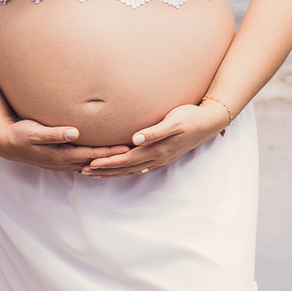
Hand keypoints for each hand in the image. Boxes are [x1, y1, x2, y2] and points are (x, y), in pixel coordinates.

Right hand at [0, 119, 130, 171]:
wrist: (6, 143)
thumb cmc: (20, 134)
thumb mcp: (34, 132)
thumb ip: (54, 133)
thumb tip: (73, 132)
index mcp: (61, 155)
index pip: (91, 155)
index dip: (109, 152)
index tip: (126, 148)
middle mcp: (64, 162)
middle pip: (95, 161)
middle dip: (113, 158)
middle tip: (134, 153)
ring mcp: (62, 162)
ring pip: (90, 163)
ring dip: (106, 161)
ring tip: (124, 157)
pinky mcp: (60, 159)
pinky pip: (83, 161)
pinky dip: (95, 160)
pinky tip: (104, 157)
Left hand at [83, 100, 229, 176]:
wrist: (209, 122)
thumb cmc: (189, 117)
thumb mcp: (173, 121)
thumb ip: (154, 132)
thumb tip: (136, 140)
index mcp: (156, 150)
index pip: (126, 160)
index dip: (107, 163)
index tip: (90, 164)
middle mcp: (157, 158)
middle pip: (125, 168)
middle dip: (104, 170)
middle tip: (82, 172)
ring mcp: (160, 159)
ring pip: (131, 170)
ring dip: (112, 172)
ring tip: (94, 173)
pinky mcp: (162, 156)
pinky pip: (139, 167)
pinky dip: (125, 169)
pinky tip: (118, 169)